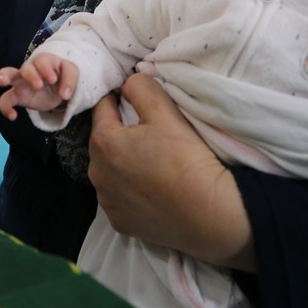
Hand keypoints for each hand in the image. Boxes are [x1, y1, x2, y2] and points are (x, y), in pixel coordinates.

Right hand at [0, 53, 78, 120]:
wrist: (56, 85)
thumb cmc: (61, 74)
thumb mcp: (71, 72)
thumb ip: (70, 80)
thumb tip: (65, 94)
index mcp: (44, 61)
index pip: (42, 61)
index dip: (46, 70)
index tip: (53, 80)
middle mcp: (30, 69)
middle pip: (25, 68)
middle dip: (30, 76)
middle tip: (38, 86)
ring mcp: (21, 82)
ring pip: (7, 75)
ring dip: (4, 77)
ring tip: (3, 82)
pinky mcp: (18, 96)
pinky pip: (6, 100)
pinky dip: (5, 108)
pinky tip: (12, 116)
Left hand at [88, 74, 255, 270]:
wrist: (210, 214)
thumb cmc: (186, 159)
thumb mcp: (165, 111)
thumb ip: (140, 88)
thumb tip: (127, 84)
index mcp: (103, 143)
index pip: (102, 108)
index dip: (118, 100)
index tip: (134, 100)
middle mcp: (97, 174)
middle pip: (104, 142)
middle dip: (121, 134)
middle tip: (150, 135)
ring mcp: (107, 202)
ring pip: (110, 172)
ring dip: (123, 164)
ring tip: (152, 164)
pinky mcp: (120, 223)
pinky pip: (119, 198)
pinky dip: (130, 191)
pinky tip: (152, 189)